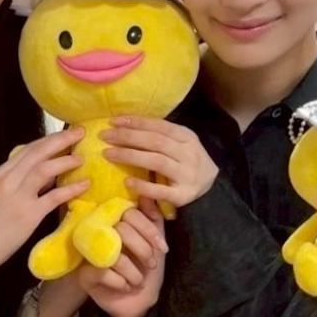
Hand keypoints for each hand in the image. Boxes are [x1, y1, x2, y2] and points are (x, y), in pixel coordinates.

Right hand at [0, 128, 89, 273]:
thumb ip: (18, 181)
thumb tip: (46, 174)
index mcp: (1, 173)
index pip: (29, 148)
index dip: (50, 138)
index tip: (66, 133)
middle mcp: (9, 179)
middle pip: (38, 152)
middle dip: (61, 139)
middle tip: (80, 132)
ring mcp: (18, 196)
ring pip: (45, 169)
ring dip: (66, 161)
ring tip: (82, 159)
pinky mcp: (28, 215)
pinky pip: (54, 197)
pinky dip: (71, 189)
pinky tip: (85, 185)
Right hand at [77, 198, 166, 316]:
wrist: (140, 302)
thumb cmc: (147, 268)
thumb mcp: (156, 242)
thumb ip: (153, 219)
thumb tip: (147, 195)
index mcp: (116, 222)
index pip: (129, 212)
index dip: (148, 229)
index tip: (163, 248)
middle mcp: (98, 233)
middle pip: (121, 230)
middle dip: (143, 249)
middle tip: (151, 264)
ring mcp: (89, 254)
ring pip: (113, 253)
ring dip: (134, 271)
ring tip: (139, 280)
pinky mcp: (84, 275)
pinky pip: (103, 272)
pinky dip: (121, 282)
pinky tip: (125, 287)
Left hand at [101, 116, 217, 206]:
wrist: (211, 190)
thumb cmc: (186, 162)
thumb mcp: (180, 144)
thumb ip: (159, 135)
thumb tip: (125, 125)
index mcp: (187, 137)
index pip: (159, 125)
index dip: (136, 122)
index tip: (113, 121)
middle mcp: (189, 154)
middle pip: (155, 141)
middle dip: (128, 137)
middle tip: (104, 137)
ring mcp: (187, 175)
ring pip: (157, 161)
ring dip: (130, 156)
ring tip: (108, 154)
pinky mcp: (183, 195)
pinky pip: (161, 191)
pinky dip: (144, 186)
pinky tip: (127, 182)